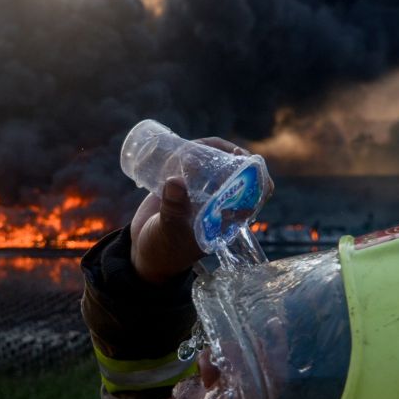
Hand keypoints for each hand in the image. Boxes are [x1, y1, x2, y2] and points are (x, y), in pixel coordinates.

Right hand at [129, 137, 255, 283]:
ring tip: (191, 148)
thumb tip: (175, 181)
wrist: (143, 252)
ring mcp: (200, 194)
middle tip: (210, 146)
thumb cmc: (164, 250)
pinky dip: (190, 153)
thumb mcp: (170, 231)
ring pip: (214, 165)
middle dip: (227, 155)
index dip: (256, 176)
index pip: (254, 196)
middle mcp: (217, 204)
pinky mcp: (182, 187)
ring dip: (208, 151)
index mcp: (225, 218)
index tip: (243, 159)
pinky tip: (181, 149)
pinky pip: (192, 165)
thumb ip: (174, 209)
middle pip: (236, 173)